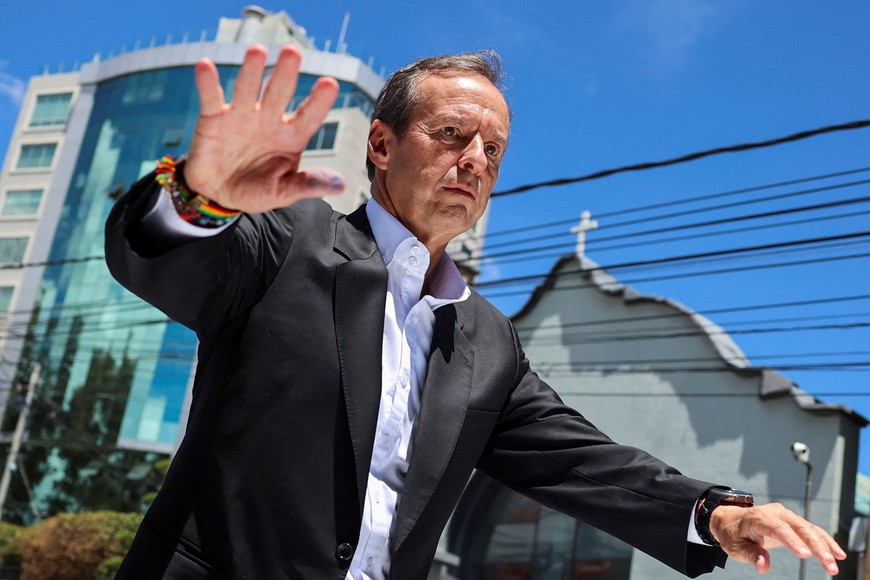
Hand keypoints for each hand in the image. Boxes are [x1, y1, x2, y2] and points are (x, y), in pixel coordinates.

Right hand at [185, 44, 344, 212]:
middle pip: (279, 92)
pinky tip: (205, 65)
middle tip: (293, 51)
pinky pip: (211, 98)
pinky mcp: (213, 119)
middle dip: (286, 73)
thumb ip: (308, 185)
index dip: (318, 101)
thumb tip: (340, 185)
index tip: (330, 84)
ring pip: (247, 89)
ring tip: (258, 51)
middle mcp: (268, 120)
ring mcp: (241, 116)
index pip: (309, 116)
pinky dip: (207, 83)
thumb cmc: (257, 191)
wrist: (218, 195)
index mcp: (291, 137)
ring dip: (252, 70)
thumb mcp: (284, 192)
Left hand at [710, 503, 846, 574]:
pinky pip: (811, 530)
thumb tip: (763, 567)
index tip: (806, 555)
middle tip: (829, 564)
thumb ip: (751, 555)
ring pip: (809, 528)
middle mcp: (775, 513)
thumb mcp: (735, 546)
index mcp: (757, 517)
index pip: (778, 528)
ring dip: (824, 546)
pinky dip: (825, 541)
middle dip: (816, 545)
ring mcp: (785, 516)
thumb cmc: (733, 534)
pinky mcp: (792, 521)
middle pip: (799, 527)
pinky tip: (838, 554)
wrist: (731, 518)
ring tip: (834, 565)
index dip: (792, 541)